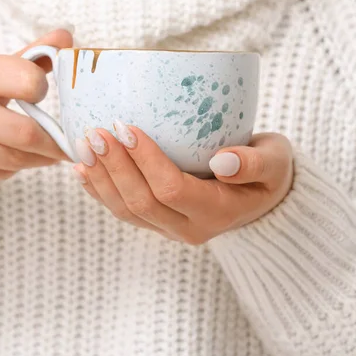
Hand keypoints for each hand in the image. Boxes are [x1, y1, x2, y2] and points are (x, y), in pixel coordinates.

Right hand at [0, 29, 72, 200]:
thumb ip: (26, 59)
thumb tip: (66, 37)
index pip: (26, 79)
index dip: (41, 91)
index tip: (44, 99)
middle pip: (23, 131)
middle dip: (51, 143)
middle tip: (67, 146)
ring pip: (12, 158)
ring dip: (35, 160)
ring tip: (44, 156)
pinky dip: (9, 171)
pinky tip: (8, 164)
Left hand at [72, 123, 293, 243]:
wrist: (260, 196)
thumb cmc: (269, 170)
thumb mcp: (275, 161)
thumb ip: (255, 163)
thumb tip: (224, 162)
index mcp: (216, 213)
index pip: (172, 190)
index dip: (145, 160)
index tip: (126, 126)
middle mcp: (189, 228)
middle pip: (140, 203)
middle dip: (114, 168)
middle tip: (96, 132)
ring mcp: (168, 229)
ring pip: (125, 211)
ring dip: (100, 179)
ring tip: (82, 146)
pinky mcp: (155, 223)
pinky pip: (121, 211)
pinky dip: (98, 190)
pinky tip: (80, 168)